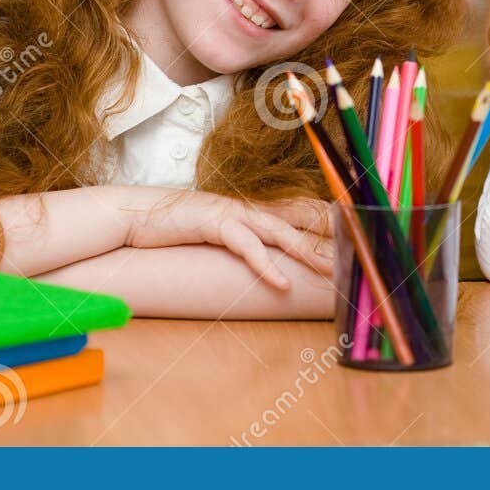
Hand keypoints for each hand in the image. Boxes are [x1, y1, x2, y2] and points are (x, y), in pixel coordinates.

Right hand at [125, 190, 333, 287]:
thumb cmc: (175, 228)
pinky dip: (265, 265)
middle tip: (356, 252)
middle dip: (327, 236)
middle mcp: (247, 206)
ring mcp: (232, 212)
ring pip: (280, 230)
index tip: (353, 234)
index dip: (326, 221)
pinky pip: (246, 245)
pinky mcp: (213, 221)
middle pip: (298, 218)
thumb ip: (241, 241)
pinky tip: (281, 283)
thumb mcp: (215, 234)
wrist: (133, 214)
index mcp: (251, 208)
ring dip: (307, 252)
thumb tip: (266, 262)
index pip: (298, 211)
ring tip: (330, 270)